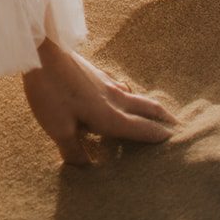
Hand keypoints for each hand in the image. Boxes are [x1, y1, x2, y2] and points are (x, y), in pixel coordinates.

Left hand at [22, 37, 175, 166]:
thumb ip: (74, 151)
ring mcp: (104, 82)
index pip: (143, 129)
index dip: (160, 137)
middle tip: (178, 126)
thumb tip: (85, 170)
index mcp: (110, 115)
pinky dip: (127, 95)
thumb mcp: (59, 128)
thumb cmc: (50, 90)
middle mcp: (114, 98)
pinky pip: (118, 87)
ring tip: (151, 114)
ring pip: (134, 96)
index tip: (180, 144)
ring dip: (147, 106)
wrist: (40, 49)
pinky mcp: (93, 72)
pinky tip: (118, 94)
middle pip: (147, 107)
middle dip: (164, 118)